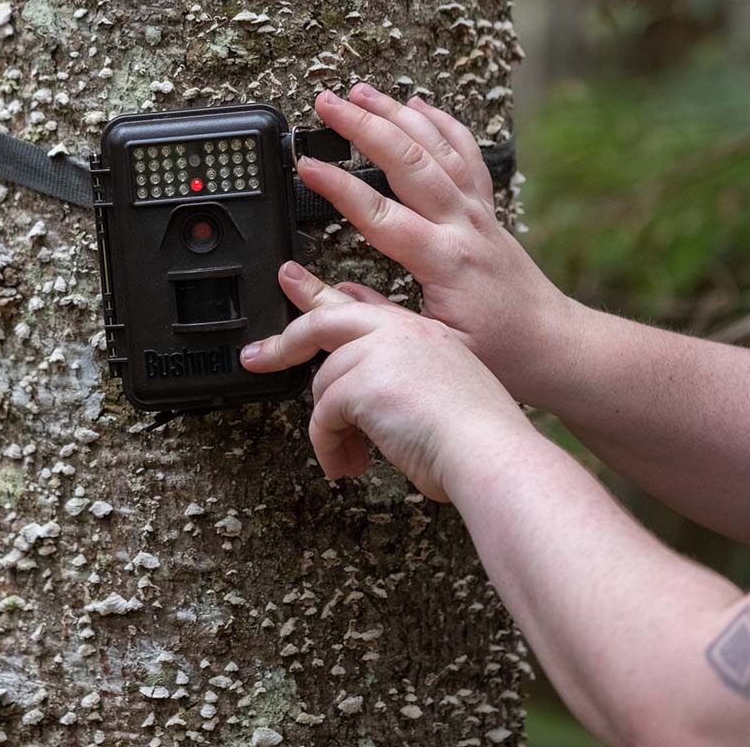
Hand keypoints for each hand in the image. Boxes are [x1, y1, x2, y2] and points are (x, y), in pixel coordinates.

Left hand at [241, 261, 534, 500]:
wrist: (492, 451)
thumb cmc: (479, 437)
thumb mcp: (438, 393)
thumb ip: (397, 377)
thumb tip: (357, 382)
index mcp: (421, 332)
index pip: (363, 304)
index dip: (327, 296)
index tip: (298, 283)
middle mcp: (400, 331)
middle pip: (325, 319)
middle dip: (285, 340)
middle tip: (256, 356)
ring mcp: (380, 349)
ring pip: (324, 384)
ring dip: (330, 429)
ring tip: (350, 458)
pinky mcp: (360, 380)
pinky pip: (323, 416)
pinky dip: (329, 447)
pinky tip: (348, 465)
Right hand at [298, 84, 577, 404]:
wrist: (553, 344)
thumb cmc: (498, 352)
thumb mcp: (431, 346)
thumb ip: (373, 317)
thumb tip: (320, 295)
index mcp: (444, 261)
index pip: (380, 213)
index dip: (339, 186)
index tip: (307, 166)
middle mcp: (463, 226)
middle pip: (409, 161)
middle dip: (364, 126)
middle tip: (326, 105)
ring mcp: (478, 213)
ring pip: (436, 147)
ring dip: (397, 114)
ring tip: (359, 92)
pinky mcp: (486, 210)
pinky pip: (466, 154)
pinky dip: (442, 124)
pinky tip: (420, 106)